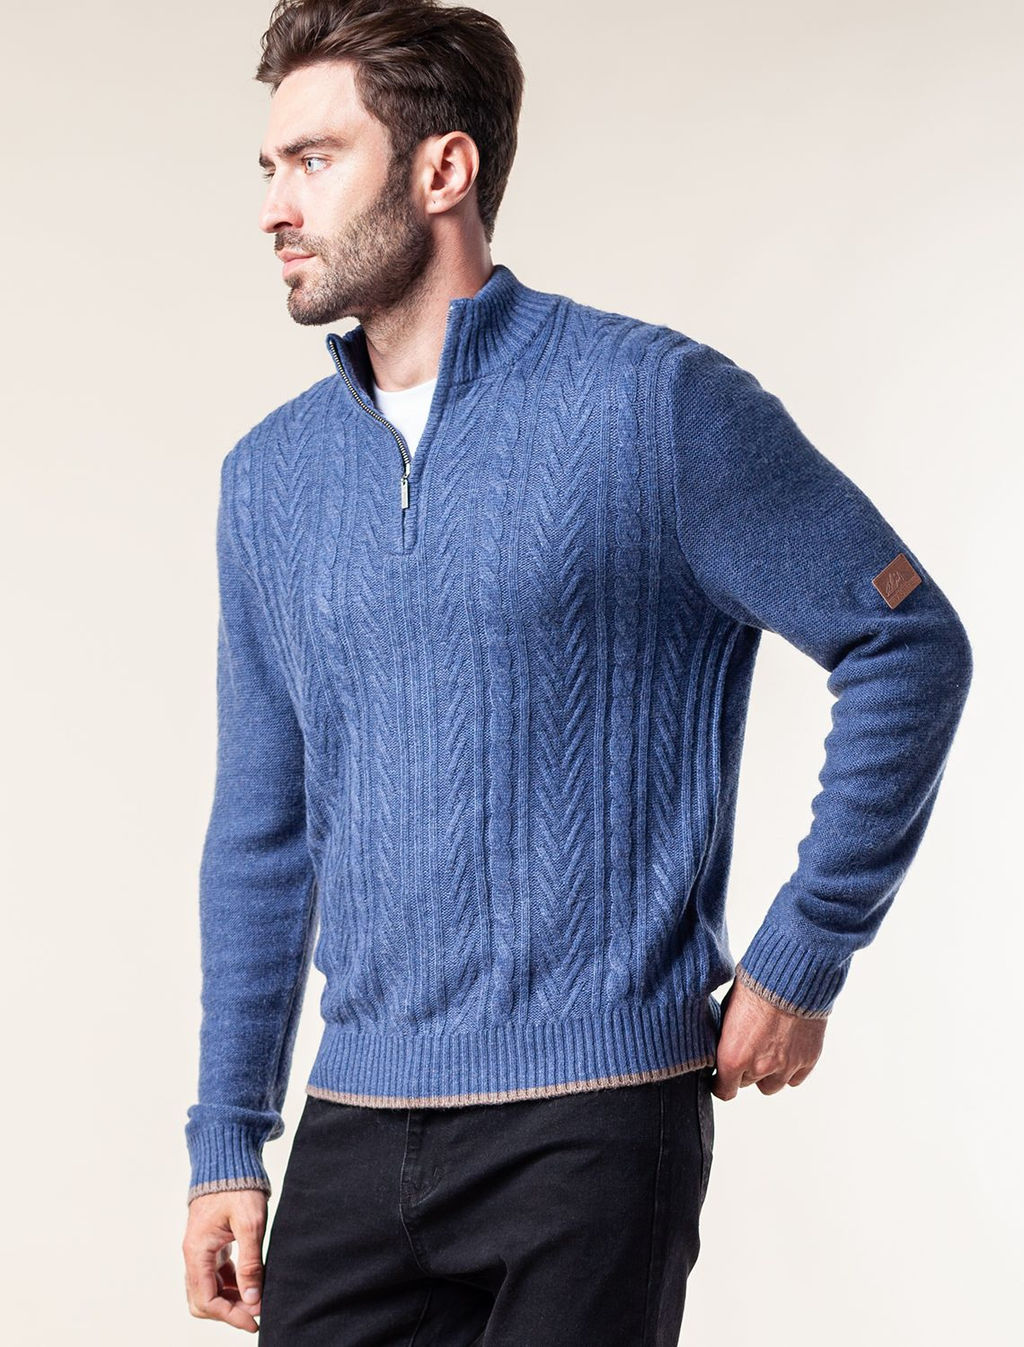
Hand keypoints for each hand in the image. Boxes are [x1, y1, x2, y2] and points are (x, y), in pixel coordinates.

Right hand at [183, 1189, 267, 1332]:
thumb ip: (250, 1264)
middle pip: (203, 1300)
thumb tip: (253, 1300)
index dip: (230, 1316)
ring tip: (258, 1300)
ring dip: (231, 1300)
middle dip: (228, 1312)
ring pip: (209, 1289)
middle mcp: (194, 1255)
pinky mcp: (211, 1245)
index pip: (207, 1300)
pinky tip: (252, 1284)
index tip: (254, 1321)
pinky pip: (216, 1275)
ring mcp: (201, 1250)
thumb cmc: (238, 1186)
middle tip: (256, 1314)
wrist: (228, 1159)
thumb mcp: (250, 1224)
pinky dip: (232, 1285)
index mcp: (197, 1251)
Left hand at [711, 977, 826, 1099]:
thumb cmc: (754, 986)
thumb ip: (725, 1037)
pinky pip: (794, 1078)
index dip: (721, 1084)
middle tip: (748, 1048)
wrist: (791, 976)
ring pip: (772, 1086)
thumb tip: (720, 1048)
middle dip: (745, 1070)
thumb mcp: (726, 1010)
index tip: (721, 1078)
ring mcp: (785, 1067)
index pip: (725, 1091)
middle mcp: (759, 1068)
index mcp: (733, 1057)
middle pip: (748, 1084)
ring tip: (768, 1049)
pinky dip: (789, 1069)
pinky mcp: (807, 1060)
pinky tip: (786, 1049)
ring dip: (768, 1073)